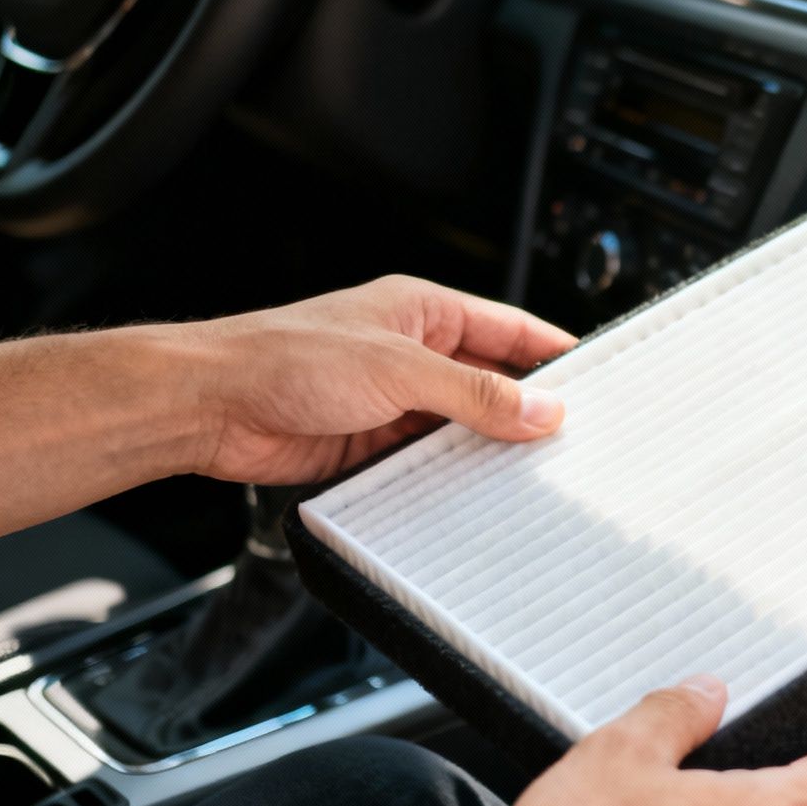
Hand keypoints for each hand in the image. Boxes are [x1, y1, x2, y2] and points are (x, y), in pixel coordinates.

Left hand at [191, 276, 579, 484]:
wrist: (207, 406)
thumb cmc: (283, 359)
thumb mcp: (399, 368)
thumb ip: (475, 392)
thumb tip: (542, 409)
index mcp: (422, 311)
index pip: (510, 329)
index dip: (555, 355)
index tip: (598, 382)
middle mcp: (412, 352)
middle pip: (492, 382)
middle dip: (530, 409)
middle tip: (576, 440)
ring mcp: (392, 399)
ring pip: (464, 426)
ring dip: (491, 449)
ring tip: (538, 474)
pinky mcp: (371, 443)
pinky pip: (429, 461)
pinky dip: (454, 476)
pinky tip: (479, 494)